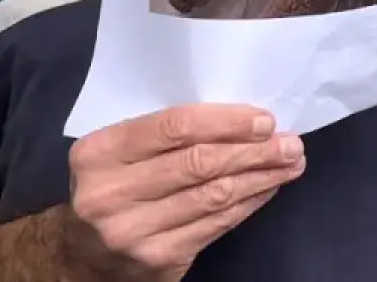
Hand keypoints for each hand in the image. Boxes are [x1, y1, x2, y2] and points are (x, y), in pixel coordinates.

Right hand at [66, 104, 304, 278]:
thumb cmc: (114, 187)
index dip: (226, 122)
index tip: (265, 120)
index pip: (174, 126)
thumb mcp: (120, 154)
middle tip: (291, 143)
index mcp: (98, 154)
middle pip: (199, 162)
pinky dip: (249, 203)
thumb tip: (244, 118)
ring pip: (213, 195)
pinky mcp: (158, 258)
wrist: (85, 254)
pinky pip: (216, 224)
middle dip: (254, 150)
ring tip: (290, 163)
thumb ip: (164, 135)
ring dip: (261, 177)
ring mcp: (133, 231)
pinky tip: (267, 188)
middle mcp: (109, 194)